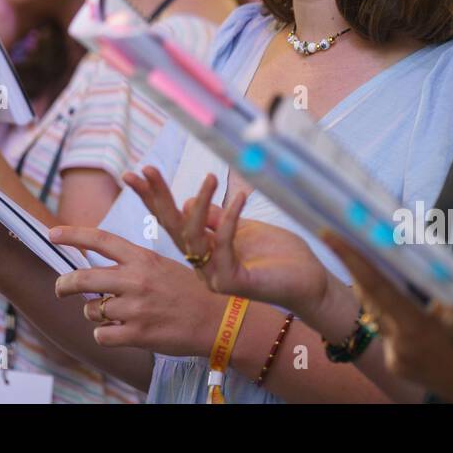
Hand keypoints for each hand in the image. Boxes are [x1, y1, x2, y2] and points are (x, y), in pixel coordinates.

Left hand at [51, 224, 224, 357]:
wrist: (219, 319)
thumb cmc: (191, 291)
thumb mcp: (163, 266)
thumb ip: (133, 264)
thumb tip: (101, 268)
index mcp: (142, 258)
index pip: (100, 239)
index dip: (72, 235)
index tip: (51, 234)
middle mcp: (136, 279)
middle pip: (83, 278)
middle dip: (64, 284)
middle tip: (60, 287)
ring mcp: (136, 307)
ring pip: (92, 310)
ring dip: (95, 313)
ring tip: (114, 314)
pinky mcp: (138, 333)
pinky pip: (102, 335)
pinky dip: (105, 334)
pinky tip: (119, 332)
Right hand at [126, 167, 334, 320]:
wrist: (311, 282)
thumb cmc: (280, 255)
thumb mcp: (245, 227)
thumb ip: (217, 219)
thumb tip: (188, 201)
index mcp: (204, 250)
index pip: (174, 220)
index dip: (157, 197)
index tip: (141, 171)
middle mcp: (203, 265)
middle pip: (173, 227)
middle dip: (157, 197)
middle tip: (145, 169)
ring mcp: (215, 276)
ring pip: (194, 236)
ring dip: (200, 203)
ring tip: (212, 177)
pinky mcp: (232, 282)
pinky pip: (223, 246)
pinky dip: (229, 219)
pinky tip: (238, 198)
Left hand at [322, 232, 452, 401]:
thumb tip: (444, 299)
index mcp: (422, 335)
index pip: (380, 289)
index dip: (354, 260)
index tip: (332, 234)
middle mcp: (402, 348)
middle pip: (371, 296)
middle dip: (358, 264)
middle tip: (342, 229)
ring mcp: (397, 359)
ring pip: (378, 311)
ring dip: (374, 283)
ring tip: (365, 248)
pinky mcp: (398, 365)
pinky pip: (387, 325)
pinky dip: (388, 305)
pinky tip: (395, 286)